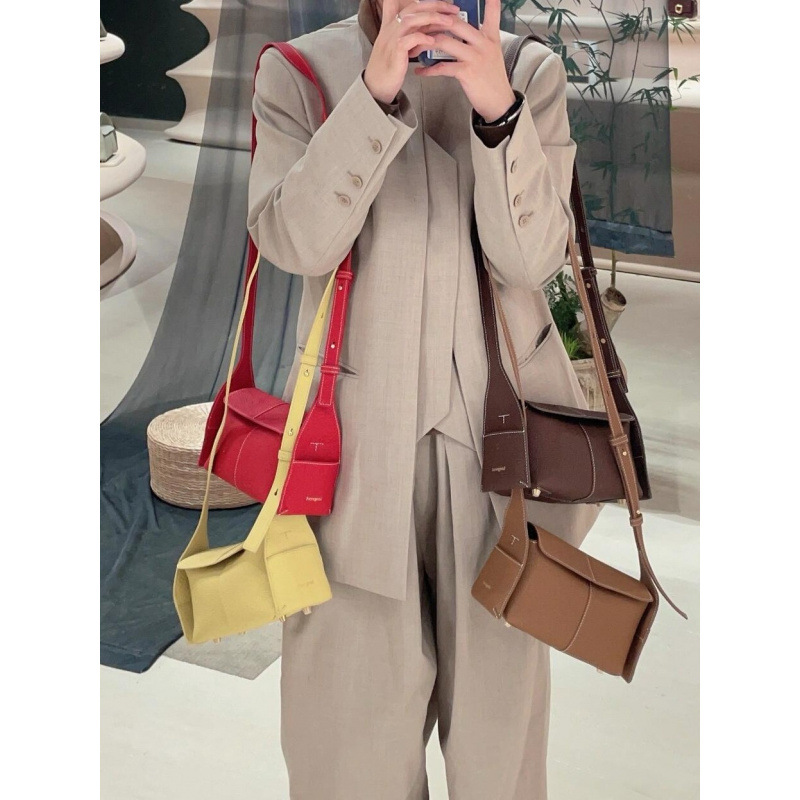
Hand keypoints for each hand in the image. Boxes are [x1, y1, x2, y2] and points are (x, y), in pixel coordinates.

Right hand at [364, 0, 460, 104]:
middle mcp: (391, 28)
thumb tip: (427, 30)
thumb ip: (410, 35)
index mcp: (393, 24)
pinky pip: (409, 40)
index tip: (445, 4)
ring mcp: (392, 39)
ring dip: (432, 18)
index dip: (427, 1)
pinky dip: (422, 38)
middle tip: (453, 9)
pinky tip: (433, 40)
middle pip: (414, 7)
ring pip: (412, 20)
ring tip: (449, 22)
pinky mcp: (394, 52)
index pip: (410, 4)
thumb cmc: (390, 68)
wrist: (376, 86)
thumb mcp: (399, 46)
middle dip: (436, 5)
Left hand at [412, 0, 515, 121]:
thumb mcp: (492, 53)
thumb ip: (481, 39)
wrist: (498, 102)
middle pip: (455, 23)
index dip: (488, 1)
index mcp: (490, 37)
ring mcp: (475, 57)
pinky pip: (443, 67)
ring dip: (426, 44)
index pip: (491, 12)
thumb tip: (463, 31)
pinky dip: (429, 70)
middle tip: (422, 24)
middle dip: (434, 22)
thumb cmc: (491, 79)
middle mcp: (483, 43)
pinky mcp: (467, 73)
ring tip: (416, 46)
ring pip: (445, 42)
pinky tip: (421, 71)